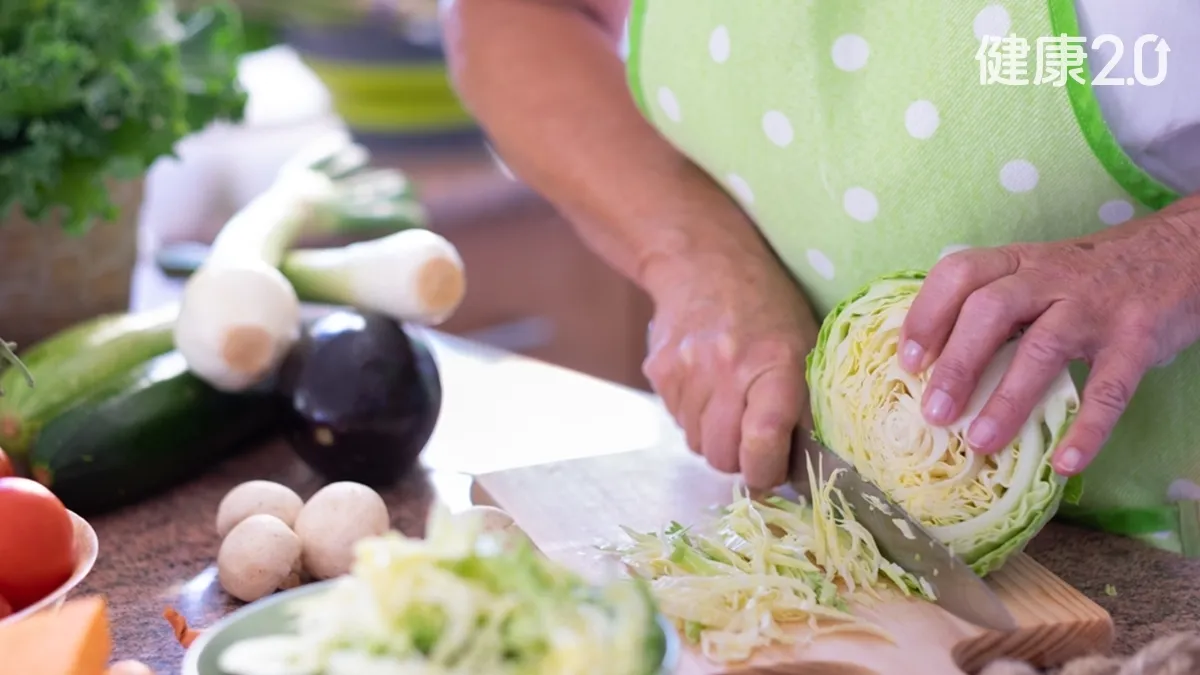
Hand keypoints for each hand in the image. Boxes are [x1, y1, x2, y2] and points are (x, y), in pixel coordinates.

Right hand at [642, 257, 817, 489]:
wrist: (704, 263)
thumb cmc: (768, 309)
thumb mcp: (806, 347)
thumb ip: (807, 406)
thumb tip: (807, 468)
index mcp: (775, 364)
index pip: (762, 442)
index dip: (766, 471)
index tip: (772, 470)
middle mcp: (727, 369)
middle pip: (722, 456)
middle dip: (739, 458)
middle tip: (753, 438)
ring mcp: (686, 371)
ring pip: (697, 444)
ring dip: (715, 436)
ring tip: (730, 401)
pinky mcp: (659, 371)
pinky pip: (677, 421)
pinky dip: (694, 416)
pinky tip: (707, 386)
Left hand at [898, 200, 1199, 475]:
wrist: (1184, 252)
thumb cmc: (1089, 277)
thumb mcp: (1035, 274)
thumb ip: (990, 306)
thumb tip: (928, 367)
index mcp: (1016, 262)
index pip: (959, 273)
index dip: (926, 315)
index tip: (906, 361)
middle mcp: (1049, 277)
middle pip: (991, 309)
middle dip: (956, 363)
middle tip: (934, 413)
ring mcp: (1095, 307)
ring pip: (1044, 348)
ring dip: (1008, 398)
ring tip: (981, 442)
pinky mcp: (1138, 337)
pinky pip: (1110, 388)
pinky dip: (1087, 429)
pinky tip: (1065, 463)